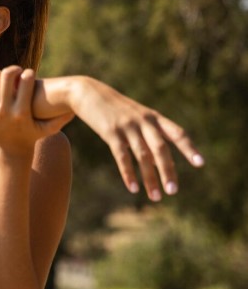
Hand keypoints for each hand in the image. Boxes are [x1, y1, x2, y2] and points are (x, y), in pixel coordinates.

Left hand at [0, 67, 73, 158]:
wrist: (8, 150)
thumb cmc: (31, 135)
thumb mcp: (47, 129)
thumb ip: (61, 118)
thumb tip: (75, 108)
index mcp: (21, 113)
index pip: (25, 81)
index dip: (29, 73)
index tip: (30, 74)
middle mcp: (3, 111)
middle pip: (6, 75)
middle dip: (14, 69)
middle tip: (18, 72)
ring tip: (6, 77)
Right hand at [71, 76, 203, 200]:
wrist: (88, 92)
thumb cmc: (114, 108)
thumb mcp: (136, 116)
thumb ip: (148, 134)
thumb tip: (157, 160)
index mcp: (154, 118)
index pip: (177, 133)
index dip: (189, 148)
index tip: (200, 164)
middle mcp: (144, 122)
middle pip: (161, 148)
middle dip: (168, 170)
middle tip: (173, 191)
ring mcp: (127, 127)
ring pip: (143, 156)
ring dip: (150, 178)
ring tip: (156, 196)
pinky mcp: (110, 133)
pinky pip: (122, 156)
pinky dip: (128, 173)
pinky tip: (133, 188)